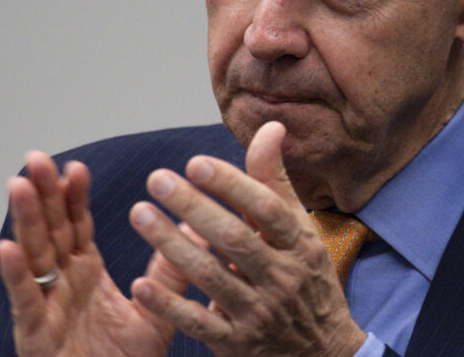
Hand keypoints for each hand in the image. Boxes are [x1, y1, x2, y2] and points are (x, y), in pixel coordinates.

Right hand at [0, 152, 188, 356]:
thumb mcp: (155, 313)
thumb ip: (172, 274)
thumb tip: (198, 232)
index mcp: (86, 273)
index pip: (78, 225)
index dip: (73, 195)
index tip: (75, 166)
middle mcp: (61, 283)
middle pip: (50, 229)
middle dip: (43, 193)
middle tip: (37, 157)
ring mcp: (45, 306)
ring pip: (33, 255)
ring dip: (24, 220)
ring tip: (18, 184)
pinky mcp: (34, 334)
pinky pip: (25, 301)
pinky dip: (16, 274)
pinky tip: (7, 248)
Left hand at [128, 121, 366, 356]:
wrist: (323, 353)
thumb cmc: (305, 280)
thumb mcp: (301, 232)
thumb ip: (276, 182)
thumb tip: (271, 127)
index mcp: (300, 246)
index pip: (266, 209)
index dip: (231, 184)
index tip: (196, 162)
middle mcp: (281, 278)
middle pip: (234, 239)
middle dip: (193, 206)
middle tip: (157, 179)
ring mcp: (259, 313)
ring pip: (211, 276)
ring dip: (171, 245)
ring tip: (140, 214)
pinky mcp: (237, 343)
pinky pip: (198, 323)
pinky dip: (169, 304)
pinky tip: (141, 283)